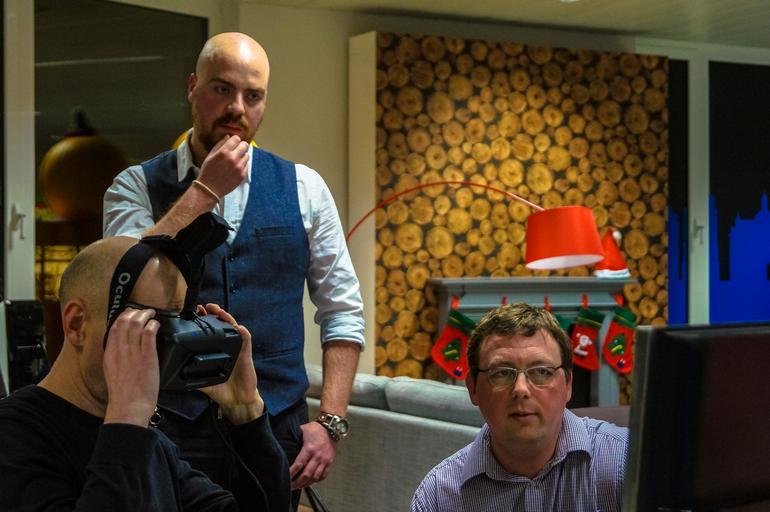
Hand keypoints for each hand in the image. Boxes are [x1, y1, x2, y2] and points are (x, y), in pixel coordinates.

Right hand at [102, 307, 159, 426]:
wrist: (129, 407)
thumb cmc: (123, 395)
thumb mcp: (113, 373)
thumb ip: (117, 359)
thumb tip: (125, 348)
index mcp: (109, 355)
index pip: (114, 328)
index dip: (123, 317)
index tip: (130, 314)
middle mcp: (119, 351)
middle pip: (124, 323)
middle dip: (134, 313)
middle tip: (143, 311)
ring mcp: (133, 353)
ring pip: (136, 325)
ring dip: (145, 316)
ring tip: (151, 314)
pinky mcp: (147, 357)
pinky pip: (148, 334)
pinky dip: (153, 325)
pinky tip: (156, 324)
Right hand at [197, 135, 249, 197]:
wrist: (210, 188)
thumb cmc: (208, 171)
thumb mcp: (210, 155)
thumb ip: (220, 144)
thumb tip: (229, 136)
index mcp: (224, 152)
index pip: (236, 138)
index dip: (234, 140)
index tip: (232, 143)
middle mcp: (233, 158)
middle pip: (245, 145)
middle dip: (240, 146)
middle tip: (236, 149)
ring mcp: (239, 167)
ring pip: (247, 155)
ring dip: (242, 155)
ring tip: (234, 160)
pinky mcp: (242, 174)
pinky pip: (247, 165)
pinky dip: (242, 164)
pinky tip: (235, 168)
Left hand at [198, 303, 263, 423]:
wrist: (237, 400)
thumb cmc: (221, 390)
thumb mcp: (202, 382)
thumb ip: (190, 376)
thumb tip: (171, 376)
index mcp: (216, 350)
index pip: (209, 331)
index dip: (203, 320)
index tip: (193, 313)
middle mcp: (227, 346)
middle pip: (221, 324)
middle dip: (213, 313)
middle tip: (204, 307)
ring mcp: (237, 348)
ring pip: (233, 327)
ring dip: (226, 318)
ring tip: (218, 311)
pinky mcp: (246, 354)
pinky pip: (245, 340)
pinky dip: (242, 333)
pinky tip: (238, 328)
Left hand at [289, 422, 336, 489]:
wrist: (332, 427)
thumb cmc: (316, 429)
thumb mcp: (302, 430)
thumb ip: (294, 437)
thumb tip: (282, 441)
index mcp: (309, 448)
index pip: (299, 464)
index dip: (291, 473)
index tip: (285, 478)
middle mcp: (317, 456)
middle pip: (306, 474)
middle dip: (297, 483)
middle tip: (290, 487)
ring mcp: (325, 460)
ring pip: (315, 477)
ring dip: (306, 484)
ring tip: (299, 486)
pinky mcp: (330, 462)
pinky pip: (323, 475)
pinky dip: (317, 480)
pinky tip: (311, 482)